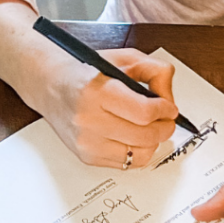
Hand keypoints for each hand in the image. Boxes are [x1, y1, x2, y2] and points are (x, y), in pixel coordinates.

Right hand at [36, 47, 180, 168]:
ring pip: (138, 154)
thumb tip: (169, 97)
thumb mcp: (124, 58)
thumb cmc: (88, 72)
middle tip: (168, 119)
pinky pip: (126, 163)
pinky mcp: (87, 157)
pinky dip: (139, 151)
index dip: (164, 110)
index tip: (170, 107)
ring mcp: (87, 142)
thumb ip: (154, 70)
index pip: (143, 112)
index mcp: (97, 91)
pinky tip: (138, 136)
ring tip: (153, 128)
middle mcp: (89, 120)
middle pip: (144, 136)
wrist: (53, 86)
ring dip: (154, 142)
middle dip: (165, 127)